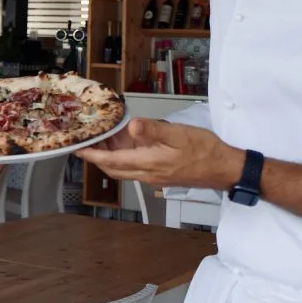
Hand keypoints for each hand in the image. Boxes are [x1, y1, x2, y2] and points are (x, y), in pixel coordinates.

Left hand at [77, 118, 242, 190]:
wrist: (224, 169)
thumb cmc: (205, 151)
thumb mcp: (179, 134)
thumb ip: (153, 130)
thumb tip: (131, 127)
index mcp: (148, 164)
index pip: (111, 161)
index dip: (92, 155)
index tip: (77, 148)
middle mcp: (147, 174)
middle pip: (113, 168)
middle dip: (97, 156)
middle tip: (87, 141)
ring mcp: (154, 176)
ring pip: (124, 167)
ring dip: (111, 155)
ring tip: (105, 137)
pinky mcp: (161, 174)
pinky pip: (136, 166)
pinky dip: (126, 155)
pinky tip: (129, 140)